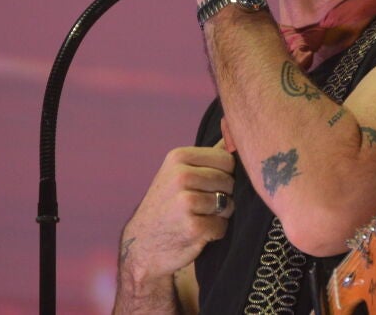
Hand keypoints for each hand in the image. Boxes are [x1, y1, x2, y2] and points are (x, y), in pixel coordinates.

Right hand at [119, 145, 235, 286]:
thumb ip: (209, 154)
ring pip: (228, 204)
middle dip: (223, 196)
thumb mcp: (179, 172)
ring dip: (219, 215)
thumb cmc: (167, 205)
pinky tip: (195, 232)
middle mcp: (181, 176)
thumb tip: (234, 130)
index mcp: (178, 157)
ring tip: (197, 217)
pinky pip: (222, 226)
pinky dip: (214, 233)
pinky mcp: (193, 227)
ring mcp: (185, 202)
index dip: (224, 175)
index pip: (227, 160)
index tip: (205, 186)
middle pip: (229, 182)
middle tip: (199, 206)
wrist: (142, 244)